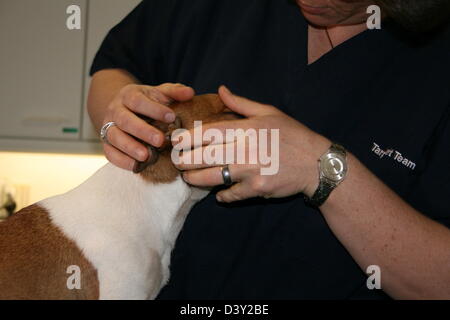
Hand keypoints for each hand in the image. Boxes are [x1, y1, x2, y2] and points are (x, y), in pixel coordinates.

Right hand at [102, 83, 194, 170]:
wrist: (123, 109)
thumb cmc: (147, 102)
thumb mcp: (160, 93)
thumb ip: (174, 92)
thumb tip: (190, 93)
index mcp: (128, 95)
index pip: (138, 101)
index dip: (154, 109)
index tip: (171, 117)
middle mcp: (115, 110)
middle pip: (125, 120)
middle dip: (142, 131)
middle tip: (160, 140)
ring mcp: (108, 127)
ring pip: (115, 137)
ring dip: (130, 147)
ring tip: (146, 156)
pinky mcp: (106, 144)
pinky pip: (110, 153)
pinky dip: (122, 161)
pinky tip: (136, 166)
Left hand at [174, 86, 330, 202]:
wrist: (316, 163)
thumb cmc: (292, 135)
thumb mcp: (269, 112)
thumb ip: (241, 103)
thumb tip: (221, 90)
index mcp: (246, 128)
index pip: (208, 132)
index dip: (187, 138)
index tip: (176, 141)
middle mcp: (245, 149)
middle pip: (204, 156)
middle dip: (184, 160)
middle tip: (176, 162)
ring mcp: (250, 170)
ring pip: (212, 177)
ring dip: (195, 179)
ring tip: (188, 178)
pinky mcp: (257, 189)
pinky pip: (231, 194)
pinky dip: (222, 195)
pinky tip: (218, 194)